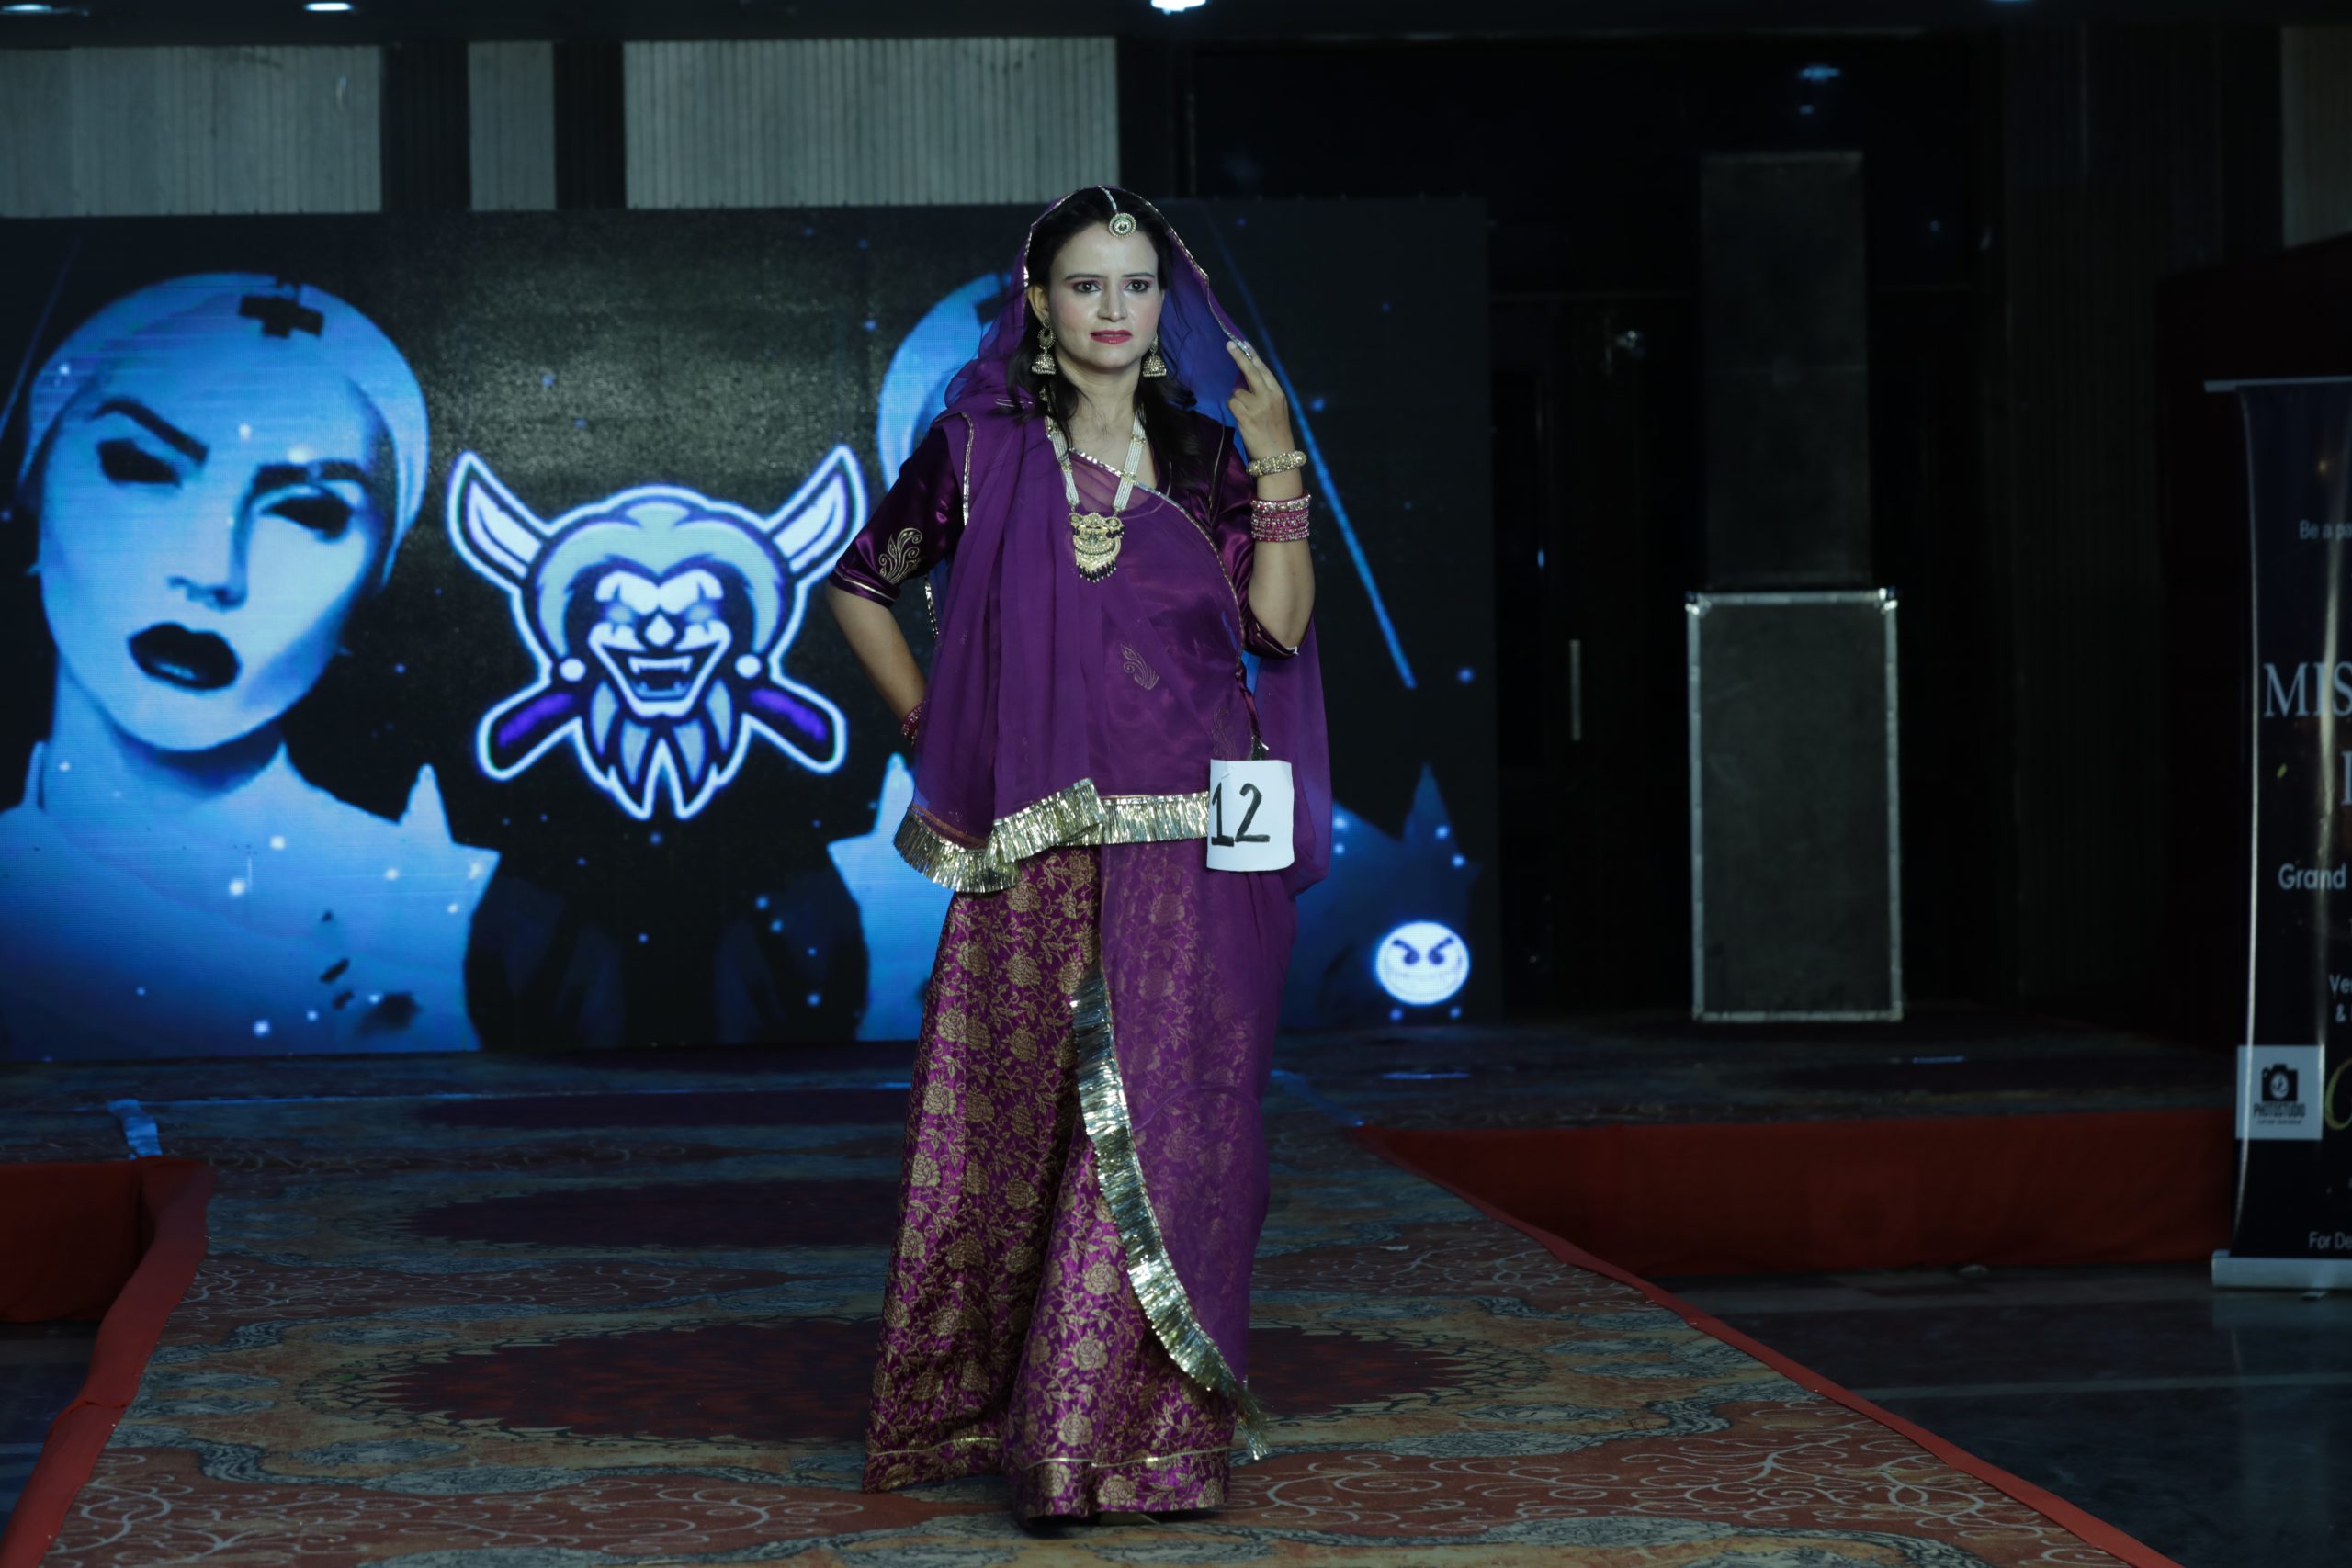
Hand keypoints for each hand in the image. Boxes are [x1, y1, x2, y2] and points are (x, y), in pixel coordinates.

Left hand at [1225, 340, 1295, 460]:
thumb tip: (1243, 383)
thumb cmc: (1276, 435)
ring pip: (1237, 393)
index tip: (1244, 344)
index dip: (1252, 356)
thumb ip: (1264, 395)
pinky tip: (1241, 419)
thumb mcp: (1277, 410)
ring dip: (1237, 401)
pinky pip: (1232, 404)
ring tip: (1247, 416)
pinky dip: (1233, 409)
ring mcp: (1258, 407)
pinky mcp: (1247, 418)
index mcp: (1278, 394)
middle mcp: (1269, 397)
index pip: (1263, 370)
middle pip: (1251, 371)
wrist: (1278, 458)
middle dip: (1239, 357)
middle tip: (1229, 345)